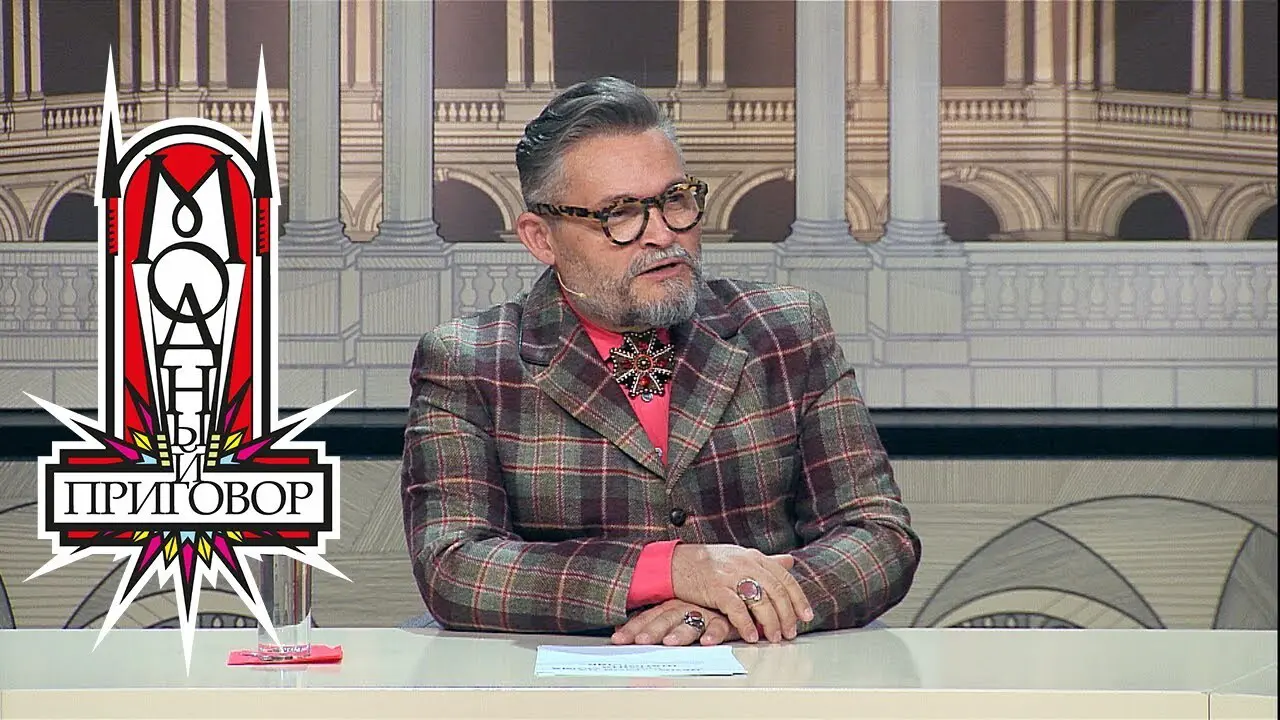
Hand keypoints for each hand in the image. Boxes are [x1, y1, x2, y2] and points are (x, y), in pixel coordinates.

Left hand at [611, 599, 739, 646]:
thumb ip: (651, 621)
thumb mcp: (674, 612)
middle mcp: (684, 608)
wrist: (732, 597)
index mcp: (669, 606)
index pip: (647, 617)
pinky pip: (720, 626)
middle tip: (641, 641)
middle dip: (652, 631)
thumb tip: (620, 629)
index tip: (618, 639)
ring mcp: (704, 613)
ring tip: (671, 642)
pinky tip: (707, 642)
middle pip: (665, 619)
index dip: (632, 628)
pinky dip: (714, 634)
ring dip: (680, 633)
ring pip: (690, 622)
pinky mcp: (724, 619)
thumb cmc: (700, 608)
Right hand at [670, 544, 812, 643]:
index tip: (806, 616)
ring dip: (770, 622)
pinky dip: (746, 624)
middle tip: (790, 633)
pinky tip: (751, 636)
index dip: (798, 598)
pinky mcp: (716, 588)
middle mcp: (746, 564)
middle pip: (776, 591)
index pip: (785, 578)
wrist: (676, 561)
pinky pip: (737, 608)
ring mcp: (731, 575)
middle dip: (787, 615)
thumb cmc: (707, 563)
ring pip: (761, 601)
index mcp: (754, 557)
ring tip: (774, 638)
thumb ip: (765, 562)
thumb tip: (790, 563)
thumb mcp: (739, 557)